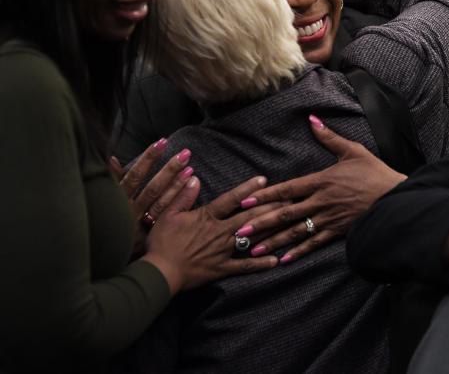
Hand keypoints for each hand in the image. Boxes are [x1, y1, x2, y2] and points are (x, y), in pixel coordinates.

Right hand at [109, 139, 195, 256]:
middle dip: (169, 169)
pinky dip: (178, 206)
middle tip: (186, 153)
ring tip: (191, 170)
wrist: (98, 255)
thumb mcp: (101, 199)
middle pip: (152, 188)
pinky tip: (190, 193)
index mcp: (117, 200)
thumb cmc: (100, 221)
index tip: (162, 142)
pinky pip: (166, 220)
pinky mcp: (147, 238)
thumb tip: (111, 158)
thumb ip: (110, 180)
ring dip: (177, 186)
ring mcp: (139, 226)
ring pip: (161, 204)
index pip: (135, 175)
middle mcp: (129, 212)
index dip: (148, 158)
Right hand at [143, 175, 279, 293]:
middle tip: (288, 200)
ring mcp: (223, 250)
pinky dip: (259, 264)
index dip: (248, 189)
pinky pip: (244, 266)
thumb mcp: (168, 214)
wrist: (160, 271)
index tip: (264, 180)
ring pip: (251, 238)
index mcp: (207, 217)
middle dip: (269, 207)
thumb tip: (194, 177)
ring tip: (287, 222)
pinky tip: (275, 260)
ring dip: (270, 229)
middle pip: (249, 216)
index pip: (231, 199)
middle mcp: (219, 231)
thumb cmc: (162, 242)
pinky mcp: (222, 268)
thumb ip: (183, 196)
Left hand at [236, 115, 404, 263]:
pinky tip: (283, 260)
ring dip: (273, 241)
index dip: (264, 196)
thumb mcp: (352, 151)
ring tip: (253, 250)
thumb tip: (312, 120)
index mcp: (321, 181)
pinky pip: (315, 243)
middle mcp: (320, 202)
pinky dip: (299, 252)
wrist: (396, 198)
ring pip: (296, 232)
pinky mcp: (338, 232)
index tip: (245, 202)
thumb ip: (329, 137)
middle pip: (285, 213)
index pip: (287, 189)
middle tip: (238, 232)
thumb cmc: (374, 173)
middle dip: (260, 223)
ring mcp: (329, 219)